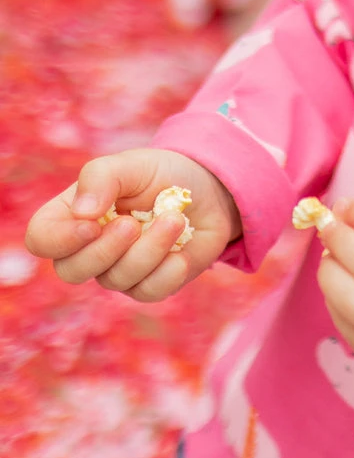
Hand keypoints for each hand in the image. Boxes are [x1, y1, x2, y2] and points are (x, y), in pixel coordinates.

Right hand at [25, 148, 241, 301]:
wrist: (208, 190)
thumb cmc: (160, 174)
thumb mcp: (131, 164)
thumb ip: (100, 178)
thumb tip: (82, 213)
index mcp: (72, 216)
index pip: (42, 240)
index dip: (60, 239)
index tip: (93, 223)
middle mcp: (89, 248)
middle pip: (72, 271)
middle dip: (106, 249)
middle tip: (134, 223)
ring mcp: (119, 269)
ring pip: (117, 280)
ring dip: (149, 249)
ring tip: (175, 219)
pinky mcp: (150, 283)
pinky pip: (148, 293)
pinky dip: (169, 271)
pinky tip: (182, 251)